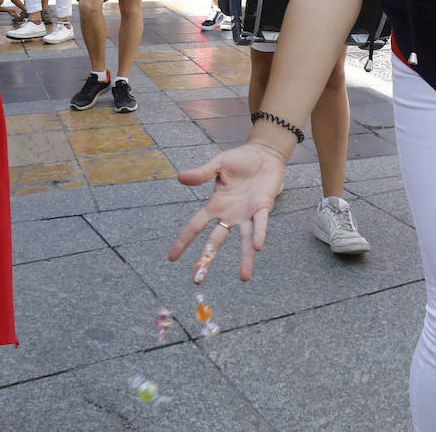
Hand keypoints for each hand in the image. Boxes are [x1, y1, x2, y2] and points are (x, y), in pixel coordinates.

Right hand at [168, 142, 285, 281]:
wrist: (264, 154)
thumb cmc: (240, 160)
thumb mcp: (218, 164)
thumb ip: (201, 173)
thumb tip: (180, 178)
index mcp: (215, 205)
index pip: (195, 225)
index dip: (183, 240)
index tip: (172, 258)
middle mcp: (229, 215)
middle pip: (215, 241)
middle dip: (206, 259)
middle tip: (197, 280)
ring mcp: (246, 214)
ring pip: (243, 241)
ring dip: (244, 258)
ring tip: (244, 278)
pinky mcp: (263, 208)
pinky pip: (260, 224)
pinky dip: (259, 234)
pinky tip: (257, 247)